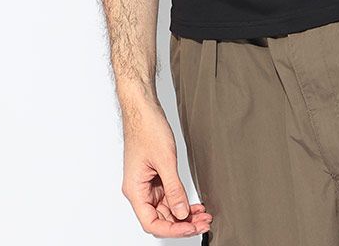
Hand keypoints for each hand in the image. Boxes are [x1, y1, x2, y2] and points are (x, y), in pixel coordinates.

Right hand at [121, 99, 212, 237]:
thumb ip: (174, 190)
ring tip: (203, 215)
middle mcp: (139, 190)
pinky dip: (181, 201)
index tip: (191, 227)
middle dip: (182, 223)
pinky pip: (168, 195)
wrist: (143, 108)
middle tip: (204, 222)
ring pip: (166, 208)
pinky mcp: (154, 175)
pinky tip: (194, 204)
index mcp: (135, 189)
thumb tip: (182, 213)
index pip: (151, 222)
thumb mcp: (165, 160)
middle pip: (160, 218)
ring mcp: (147, 183)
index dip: (173, 229)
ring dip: (184, 213)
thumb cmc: (147, 128)